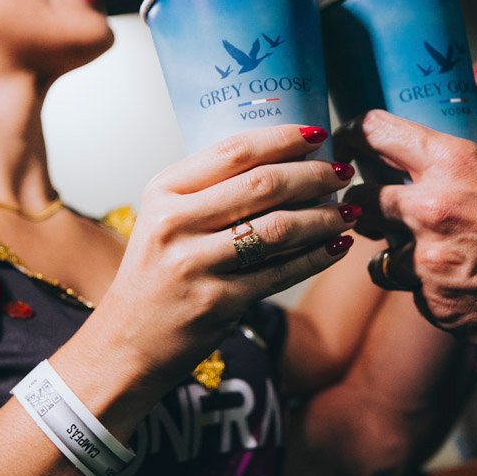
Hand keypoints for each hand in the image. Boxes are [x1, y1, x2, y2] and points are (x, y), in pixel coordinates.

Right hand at [92, 126, 355, 392]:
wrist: (128, 342)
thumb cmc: (157, 275)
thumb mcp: (166, 220)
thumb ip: (211, 191)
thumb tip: (283, 161)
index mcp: (164, 191)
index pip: (234, 151)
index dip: (283, 138)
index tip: (318, 134)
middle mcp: (175, 222)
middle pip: (262, 184)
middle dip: (313, 175)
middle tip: (342, 172)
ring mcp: (195, 264)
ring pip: (278, 227)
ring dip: (323, 216)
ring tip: (348, 210)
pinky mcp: (217, 302)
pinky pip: (281, 271)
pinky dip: (316, 256)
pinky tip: (337, 245)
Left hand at [336, 110, 476, 357]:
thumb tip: (455, 120)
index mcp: (451, 164)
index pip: (374, 133)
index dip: (354, 134)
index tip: (347, 140)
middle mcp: (431, 211)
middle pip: (361, 200)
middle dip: (366, 201)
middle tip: (378, 205)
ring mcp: (430, 264)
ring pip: (379, 256)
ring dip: (396, 253)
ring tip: (428, 253)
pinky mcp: (437, 308)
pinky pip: (412, 294)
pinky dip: (429, 289)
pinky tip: (462, 284)